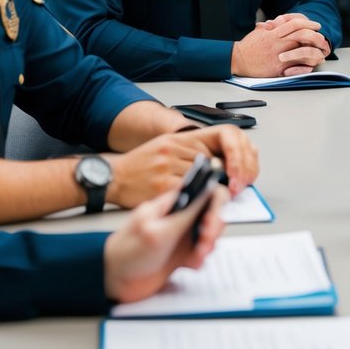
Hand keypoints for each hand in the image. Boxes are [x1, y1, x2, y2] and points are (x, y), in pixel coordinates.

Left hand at [103, 185, 227, 302]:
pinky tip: (190, 265)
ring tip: (198, 255)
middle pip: (212, 212)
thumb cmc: (126, 252)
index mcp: (173, 203)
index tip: (212, 220)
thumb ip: (185, 214)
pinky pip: (202, 253)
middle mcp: (180, 216)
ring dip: (209, 245)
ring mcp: (181, 235)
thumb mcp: (158, 232)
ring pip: (210, 233)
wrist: (112, 280)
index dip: (216, 203)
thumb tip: (207, 192)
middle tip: (205, 241)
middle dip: (215, 227)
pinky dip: (200, 259)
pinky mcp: (182, 254)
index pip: (204, 191)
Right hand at [107, 126, 258, 204]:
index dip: (232, 159)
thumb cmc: (139, 166)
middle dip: (223, 179)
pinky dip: (197, 203)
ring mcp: (168, 167)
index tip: (237, 173)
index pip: (216, 144)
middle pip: (213, 163)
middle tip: (232, 189)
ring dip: (212, 192)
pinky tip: (199, 208)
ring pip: (204, 180)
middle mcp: (174, 150)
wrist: (112, 177)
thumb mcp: (165, 149)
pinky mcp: (162, 186)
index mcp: (177, 140)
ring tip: (214, 202)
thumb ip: (190, 154)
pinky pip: (189, 195)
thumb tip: (218, 167)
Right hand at [232, 13, 328, 76]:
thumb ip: (271, 26)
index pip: (295, 24)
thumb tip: (281, 21)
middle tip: (323, 37)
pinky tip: (311, 65)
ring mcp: (278, 56)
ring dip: (314, 51)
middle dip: (316, 35)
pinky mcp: (276, 69)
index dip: (308, 23)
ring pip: (301, 50)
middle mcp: (277, 44)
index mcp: (274, 33)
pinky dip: (304, 66)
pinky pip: (294, 68)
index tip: (316, 25)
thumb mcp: (259, 32)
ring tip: (321, 52)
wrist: (237, 60)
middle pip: (302, 35)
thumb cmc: (248, 46)